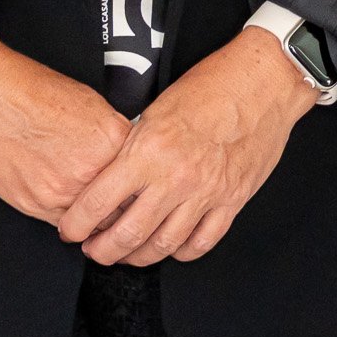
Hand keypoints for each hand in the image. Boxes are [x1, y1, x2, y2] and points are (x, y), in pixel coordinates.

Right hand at [0, 19, 131, 224]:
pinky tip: (70, 208)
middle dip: (123, 203)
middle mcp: (90, 169)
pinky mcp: (34, 205)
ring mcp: (61, 191)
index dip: (139, 179)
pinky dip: (71, 220)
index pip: (140, 173)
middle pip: (123, 202)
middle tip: (119, 200)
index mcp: (111, 140)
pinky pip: (64, 224)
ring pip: (96, 221)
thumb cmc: (32, 92)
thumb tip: (124, 150)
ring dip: (98, 217)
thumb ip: (112, 132)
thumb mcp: (90, 102)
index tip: (136, 182)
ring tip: (92, 204)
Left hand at [56, 26, 319, 264]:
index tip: (70, 229)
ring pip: (162, 246)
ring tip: (127, 252)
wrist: (266, 79)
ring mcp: (207, 193)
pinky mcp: (233, 199)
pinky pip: (202, 242)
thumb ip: (135, 147)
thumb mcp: (158, 107)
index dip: (75, 224)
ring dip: (137, 256)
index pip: (97, 204)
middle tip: (94, 249)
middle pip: (126, 235)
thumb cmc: (214, 84)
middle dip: (101, 250)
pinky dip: (181, 251)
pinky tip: (170, 245)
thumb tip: (111, 175)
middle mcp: (175, 178)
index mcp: (149, 151)